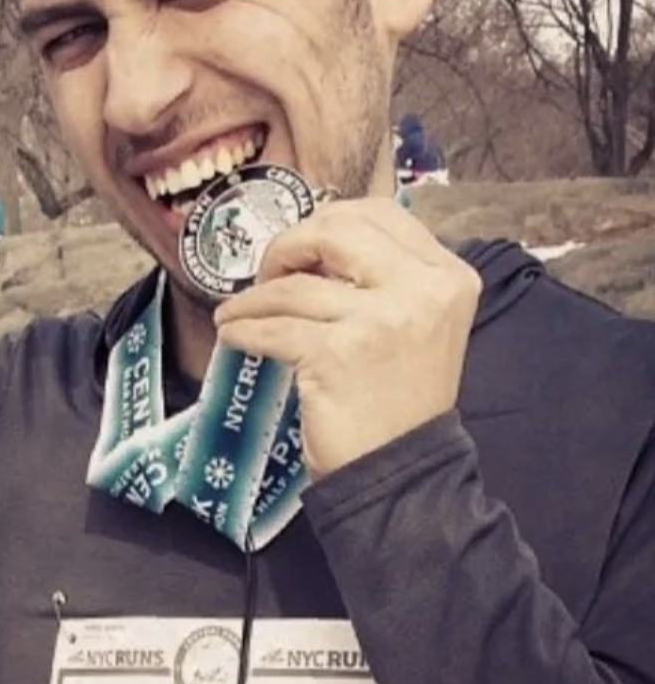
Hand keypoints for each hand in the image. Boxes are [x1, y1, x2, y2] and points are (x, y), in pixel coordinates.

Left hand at [212, 198, 480, 480]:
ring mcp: (383, 320)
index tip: (301, 250)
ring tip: (237, 312)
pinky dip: (244, 330)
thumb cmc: (400, 395)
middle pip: (336, 230)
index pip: (379, 214)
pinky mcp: (339, 353)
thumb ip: (381, 274)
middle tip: (267, 274)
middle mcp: (424, 290)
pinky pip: (274, 327)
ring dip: (253, 299)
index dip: (327, 222)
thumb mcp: (413, 320)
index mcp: (448, 274)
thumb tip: (310, 239)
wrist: (402, 470)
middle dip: (288, 246)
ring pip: (295, 286)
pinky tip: (235, 336)